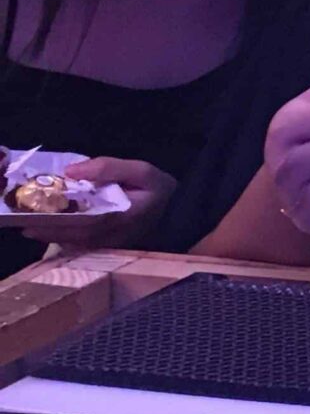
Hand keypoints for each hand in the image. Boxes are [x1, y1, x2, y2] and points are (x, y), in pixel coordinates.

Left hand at [15, 156, 176, 252]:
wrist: (182, 211)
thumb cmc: (160, 189)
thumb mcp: (141, 170)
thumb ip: (107, 168)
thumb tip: (71, 172)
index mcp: (121, 214)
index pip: (82, 220)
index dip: (56, 222)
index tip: (32, 218)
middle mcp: (115, 233)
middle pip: (74, 234)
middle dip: (47, 230)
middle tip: (22, 225)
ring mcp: (114, 242)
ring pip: (77, 243)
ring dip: (53, 236)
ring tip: (30, 229)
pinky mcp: (114, 245)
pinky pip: (86, 245)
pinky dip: (67, 240)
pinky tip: (53, 234)